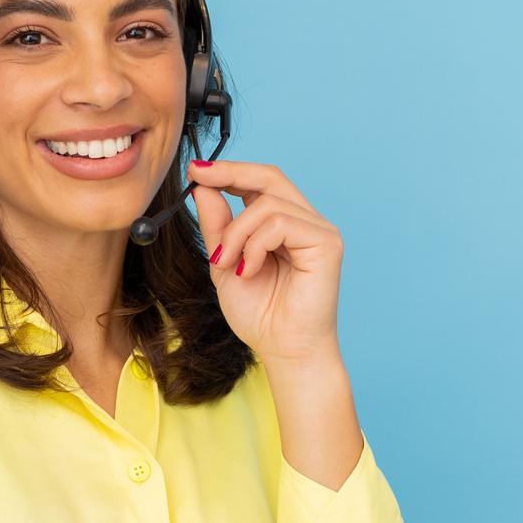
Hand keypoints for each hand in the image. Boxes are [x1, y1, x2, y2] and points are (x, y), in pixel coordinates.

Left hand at [185, 159, 342, 365]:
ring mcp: (319, 231)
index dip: (230, 171)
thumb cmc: (261, 316)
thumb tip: (203, 188)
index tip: (196, 170)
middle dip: (230, 174)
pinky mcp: (327, 243)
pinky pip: (280, 224)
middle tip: (198, 178)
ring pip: (268, 204)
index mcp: (285, 225)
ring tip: (230, 265)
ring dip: (236, 233)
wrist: (283, 351)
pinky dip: (255, 245)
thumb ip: (218, 227)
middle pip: (270, 177)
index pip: (261, 183)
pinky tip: (249, 271)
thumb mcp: (224, 263)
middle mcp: (306, 222)